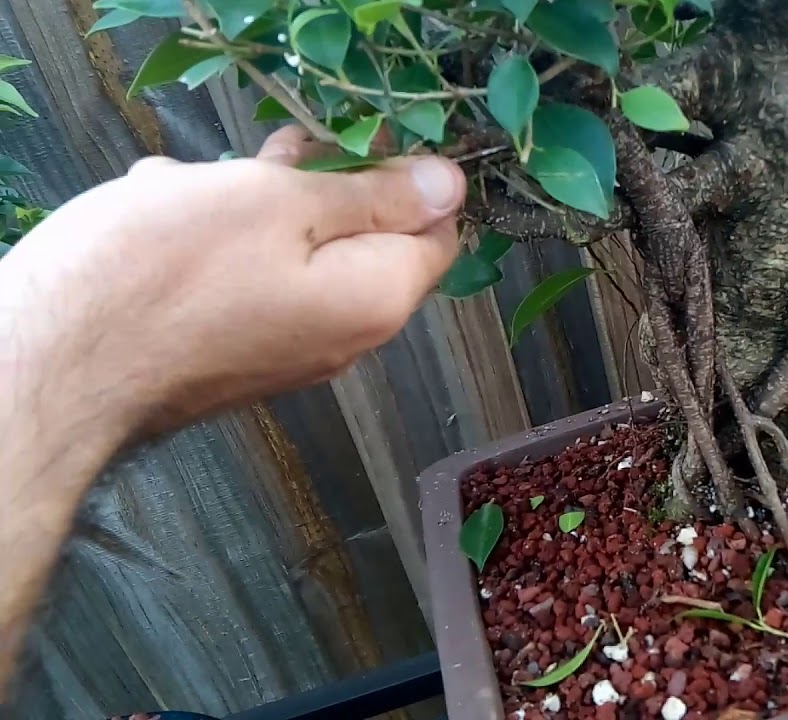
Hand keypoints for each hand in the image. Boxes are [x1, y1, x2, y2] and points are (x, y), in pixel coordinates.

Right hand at [0, 125, 464, 442]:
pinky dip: (222, 243)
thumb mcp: (279, 204)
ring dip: (260, 206)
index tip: (358, 141)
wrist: (59, 366)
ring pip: (299, 255)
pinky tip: (169, 214)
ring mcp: (288, 350)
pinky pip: (253, 284)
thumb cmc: (170, 270)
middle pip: (364, 241)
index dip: (411, 181)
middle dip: (322, 186)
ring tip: (198, 179)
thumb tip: (451, 187)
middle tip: (275, 148)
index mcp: (377, 298)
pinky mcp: (236, 354)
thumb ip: (372, 197)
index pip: (438, 235)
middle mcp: (346, 337)